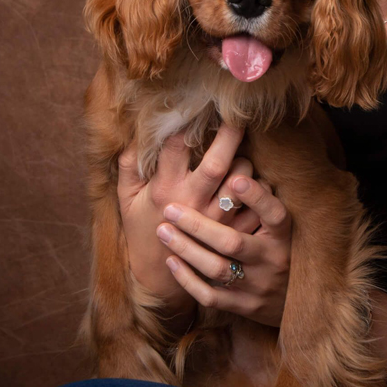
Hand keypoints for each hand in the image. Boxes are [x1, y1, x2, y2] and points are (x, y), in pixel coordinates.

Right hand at [117, 123, 256, 315]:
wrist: (159, 279)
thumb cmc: (142, 231)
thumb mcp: (127, 200)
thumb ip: (129, 168)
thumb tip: (135, 137)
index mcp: (166, 190)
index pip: (177, 148)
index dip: (188, 124)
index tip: (199, 107)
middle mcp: (194, 203)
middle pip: (219, 162)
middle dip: (231, 134)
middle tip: (239, 116)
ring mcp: (218, 220)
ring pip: (243, 179)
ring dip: (246, 162)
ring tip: (240, 156)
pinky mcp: (236, 233)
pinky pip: (257, 204)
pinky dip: (259, 188)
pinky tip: (251, 183)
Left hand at [159, 173, 291, 327]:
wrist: (295, 301)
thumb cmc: (280, 250)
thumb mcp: (281, 227)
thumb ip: (262, 204)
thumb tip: (236, 166)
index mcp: (284, 235)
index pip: (274, 214)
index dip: (257, 198)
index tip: (235, 178)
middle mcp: (273, 260)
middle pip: (232, 243)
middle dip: (198, 226)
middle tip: (170, 208)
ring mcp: (258, 286)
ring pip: (217, 269)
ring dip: (187, 249)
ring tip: (163, 230)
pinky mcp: (244, 307)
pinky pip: (211, 296)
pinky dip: (188, 279)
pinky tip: (171, 261)